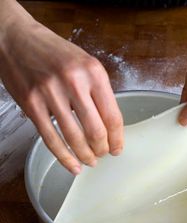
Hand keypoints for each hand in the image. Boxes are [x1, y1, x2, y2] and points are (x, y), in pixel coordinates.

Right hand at [0, 1, 122, 174]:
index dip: (117, 138)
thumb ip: (97, 91)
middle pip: (95, 130)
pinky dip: (63, 156)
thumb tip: (108, 124)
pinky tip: (72, 165)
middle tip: (103, 154)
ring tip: (90, 161)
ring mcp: (50, 93)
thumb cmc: (52, 52)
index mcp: (93, 71)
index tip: (117, 148)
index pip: (112, 115)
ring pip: (74, 138)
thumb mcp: (84, 63)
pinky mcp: (31, 104)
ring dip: (85, 155)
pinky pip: (51, 138)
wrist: (15, 38)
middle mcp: (73, 82)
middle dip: (102, 149)